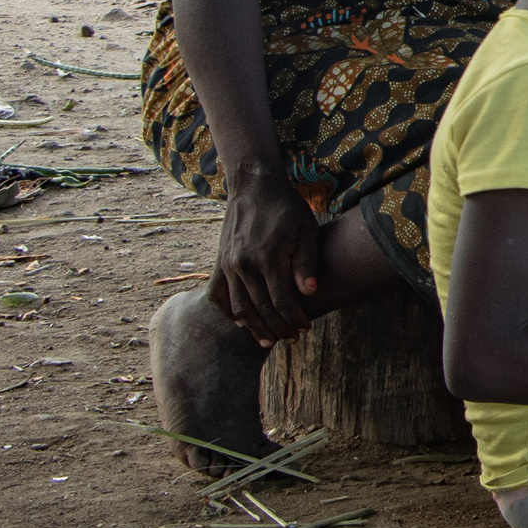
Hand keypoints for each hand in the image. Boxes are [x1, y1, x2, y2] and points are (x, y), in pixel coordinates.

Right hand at [209, 174, 321, 345]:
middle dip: (278, 328)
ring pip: (238, 308)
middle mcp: (242, 265)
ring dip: (254, 328)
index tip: (305, 328)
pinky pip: (218, 296)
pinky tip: (241, 323)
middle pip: (260, 309)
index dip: (294, 319)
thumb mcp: (305, 230)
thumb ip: (306, 262)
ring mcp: (227, 265)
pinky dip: (227, 312)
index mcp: (267, 257)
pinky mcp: (218, 263)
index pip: (281, 301)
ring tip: (269, 340)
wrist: (253, 187)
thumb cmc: (286, 208)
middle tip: (293, 338)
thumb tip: (309, 293)